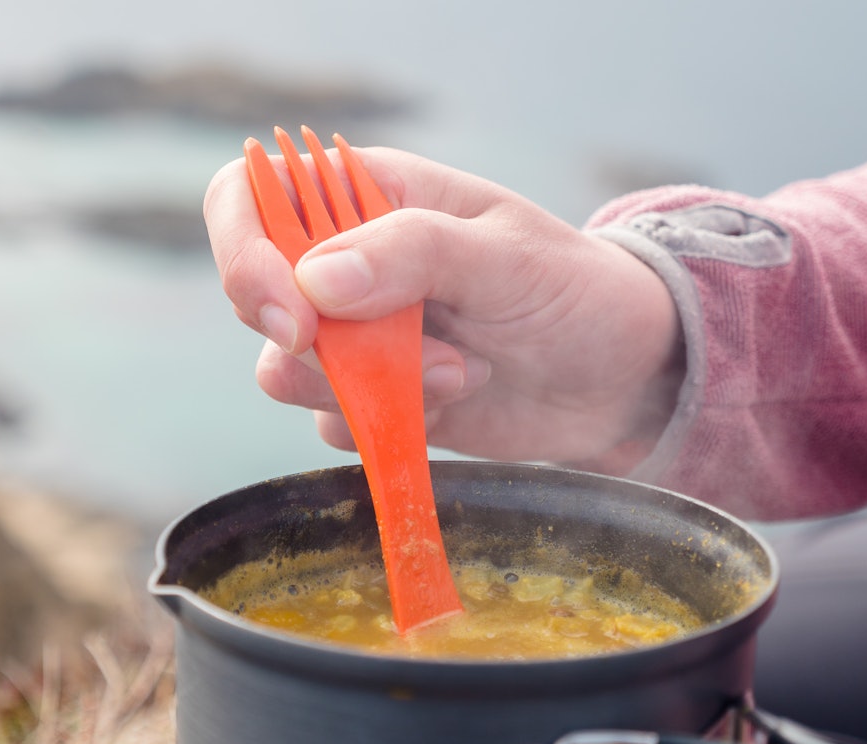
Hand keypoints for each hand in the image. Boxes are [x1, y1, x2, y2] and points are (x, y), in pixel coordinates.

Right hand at [203, 145, 683, 473]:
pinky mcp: (371, 399)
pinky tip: (459, 400)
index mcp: (365, 195)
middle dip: (328, 345)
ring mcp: (354, 337)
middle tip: (416, 352)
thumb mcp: (506, 255)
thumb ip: (413, 253)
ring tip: (465, 371)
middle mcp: (343, 264)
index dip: (246, 255)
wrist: (620, 377)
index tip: (295, 318)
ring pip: (287, 372)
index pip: (249, 200)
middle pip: (259, 300)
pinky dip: (386, 424)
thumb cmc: (572, 288)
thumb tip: (314, 281)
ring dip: (371, 387)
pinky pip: (331, 423)